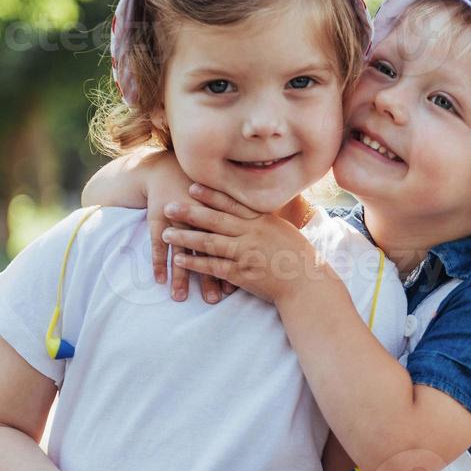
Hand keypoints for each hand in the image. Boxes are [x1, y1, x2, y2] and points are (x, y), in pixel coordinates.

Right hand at [139, 158, 235, 304]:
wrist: (171, 169)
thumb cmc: (205, 189)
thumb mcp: (226, 199)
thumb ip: (247, 217)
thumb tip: (271, 236)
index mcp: (220, 213)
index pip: (228, 245)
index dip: (231, 265)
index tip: (236, 289)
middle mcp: (199, 218)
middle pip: (205, 252)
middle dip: (208, 277)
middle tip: (212, 301)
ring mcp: (178, 219)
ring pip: (180, 251)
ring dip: (180, 276)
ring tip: (179, 298)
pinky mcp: (159, 219)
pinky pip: (156, 244)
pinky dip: (157, 262)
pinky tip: (158, 280)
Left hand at [162, 184, 315, 303]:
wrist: (305, 283)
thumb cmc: (297, 256)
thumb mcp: (282, 230)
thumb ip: (263, 221)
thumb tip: (250, 211)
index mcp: (261, 221)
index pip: (231, 204)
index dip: (210, 195)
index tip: (191, 187)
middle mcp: (251, 234)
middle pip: (214, 220)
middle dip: (189, 213)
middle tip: (169, 207)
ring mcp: (245, 253)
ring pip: (209, 242)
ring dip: (185, 238)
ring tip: (165, 233)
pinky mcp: (241, 273)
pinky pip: (213, 266)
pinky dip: (195, 263)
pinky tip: (179, 259)